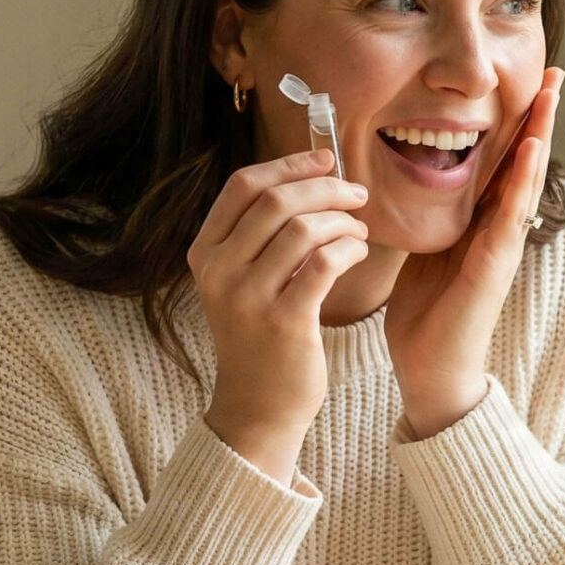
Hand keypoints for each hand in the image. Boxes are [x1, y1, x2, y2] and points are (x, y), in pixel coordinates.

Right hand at [187, 149, 368, 485]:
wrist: (257, 407)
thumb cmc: (260, 337)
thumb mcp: (241, 282)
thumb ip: (259, 235)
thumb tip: (308, 178)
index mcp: (204, 253)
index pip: (243, 185)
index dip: (288, 164)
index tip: (326, 158)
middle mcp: (218, 271)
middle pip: (276, 201)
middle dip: (326, 188)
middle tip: (358, 194)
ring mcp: (248, 297)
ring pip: (303, 228)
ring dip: (342, 221)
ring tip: (360, 231)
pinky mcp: (283, 322)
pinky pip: (325, 262)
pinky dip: (349, 248)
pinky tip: (359, 251)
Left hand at [386, 67, 562, 438]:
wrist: (431, 369)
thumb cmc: (426, 315)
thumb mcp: (426, 249)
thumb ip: (435, 217)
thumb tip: (419, 181)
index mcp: (481, 221)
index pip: (503, 160)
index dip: (516, 121)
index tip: (529, 81)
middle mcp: (499, 227)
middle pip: (524, 160)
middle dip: (540, 115)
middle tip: (556, 71)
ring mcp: (502, 244)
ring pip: (526, 178)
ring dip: (541, 133)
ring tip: (552, 93)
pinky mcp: (494, 263)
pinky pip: (510, 213)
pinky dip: (521, 178)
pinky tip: (530, 147)